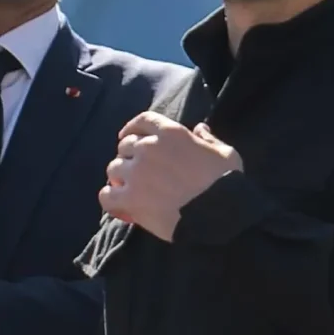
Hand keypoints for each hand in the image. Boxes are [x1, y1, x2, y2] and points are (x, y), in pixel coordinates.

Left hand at [99, 113, 240, 241]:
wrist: (220, 213)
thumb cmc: (226, 182)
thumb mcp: (224, 153)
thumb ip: (208, 140)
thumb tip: (200, 129)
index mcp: (171, 133)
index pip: (143, 121)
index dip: (132, 128)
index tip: (127, 135)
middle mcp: (149, 148)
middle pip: (125, 146)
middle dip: (128, 157)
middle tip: (135, 171)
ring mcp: (137, 173)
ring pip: (113, 169)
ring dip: (119, 178)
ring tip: (128, 189)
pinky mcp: (130, 198)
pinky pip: (106, 195)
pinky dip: (110, 199)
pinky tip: (119, 205)